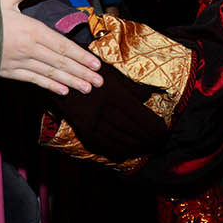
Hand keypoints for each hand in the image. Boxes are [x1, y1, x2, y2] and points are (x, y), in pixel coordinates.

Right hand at [0, 0, 102, 94]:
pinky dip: (49, 85)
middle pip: (60, 62)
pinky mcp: (9, 71)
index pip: (62, 46)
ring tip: (87, 88)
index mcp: (32, 30)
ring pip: (50, 73)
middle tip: (99, 81)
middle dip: (81, 72)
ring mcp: (19, 62)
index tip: (96, 64)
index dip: (80, 56)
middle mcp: (29, 49)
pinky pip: (34, 80)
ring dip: (70, 81)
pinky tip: (63, 90)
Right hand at [47, 62, 166, 161]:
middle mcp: (106, 111)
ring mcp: (93, 122)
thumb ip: (131, 86)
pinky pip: (102, 145)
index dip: (157, 130)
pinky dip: (116, 151)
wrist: (59, 73)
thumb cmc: (88, 69)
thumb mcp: (112, 72)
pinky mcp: (82, 128)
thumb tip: (149, 97)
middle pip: (135, 133)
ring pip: (120, 142)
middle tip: (159, 143)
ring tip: (147, 148)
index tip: (164, 132)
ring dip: (136, 148)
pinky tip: (125, 153)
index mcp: (117, 95)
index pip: (144, 120)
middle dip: (150, 141)